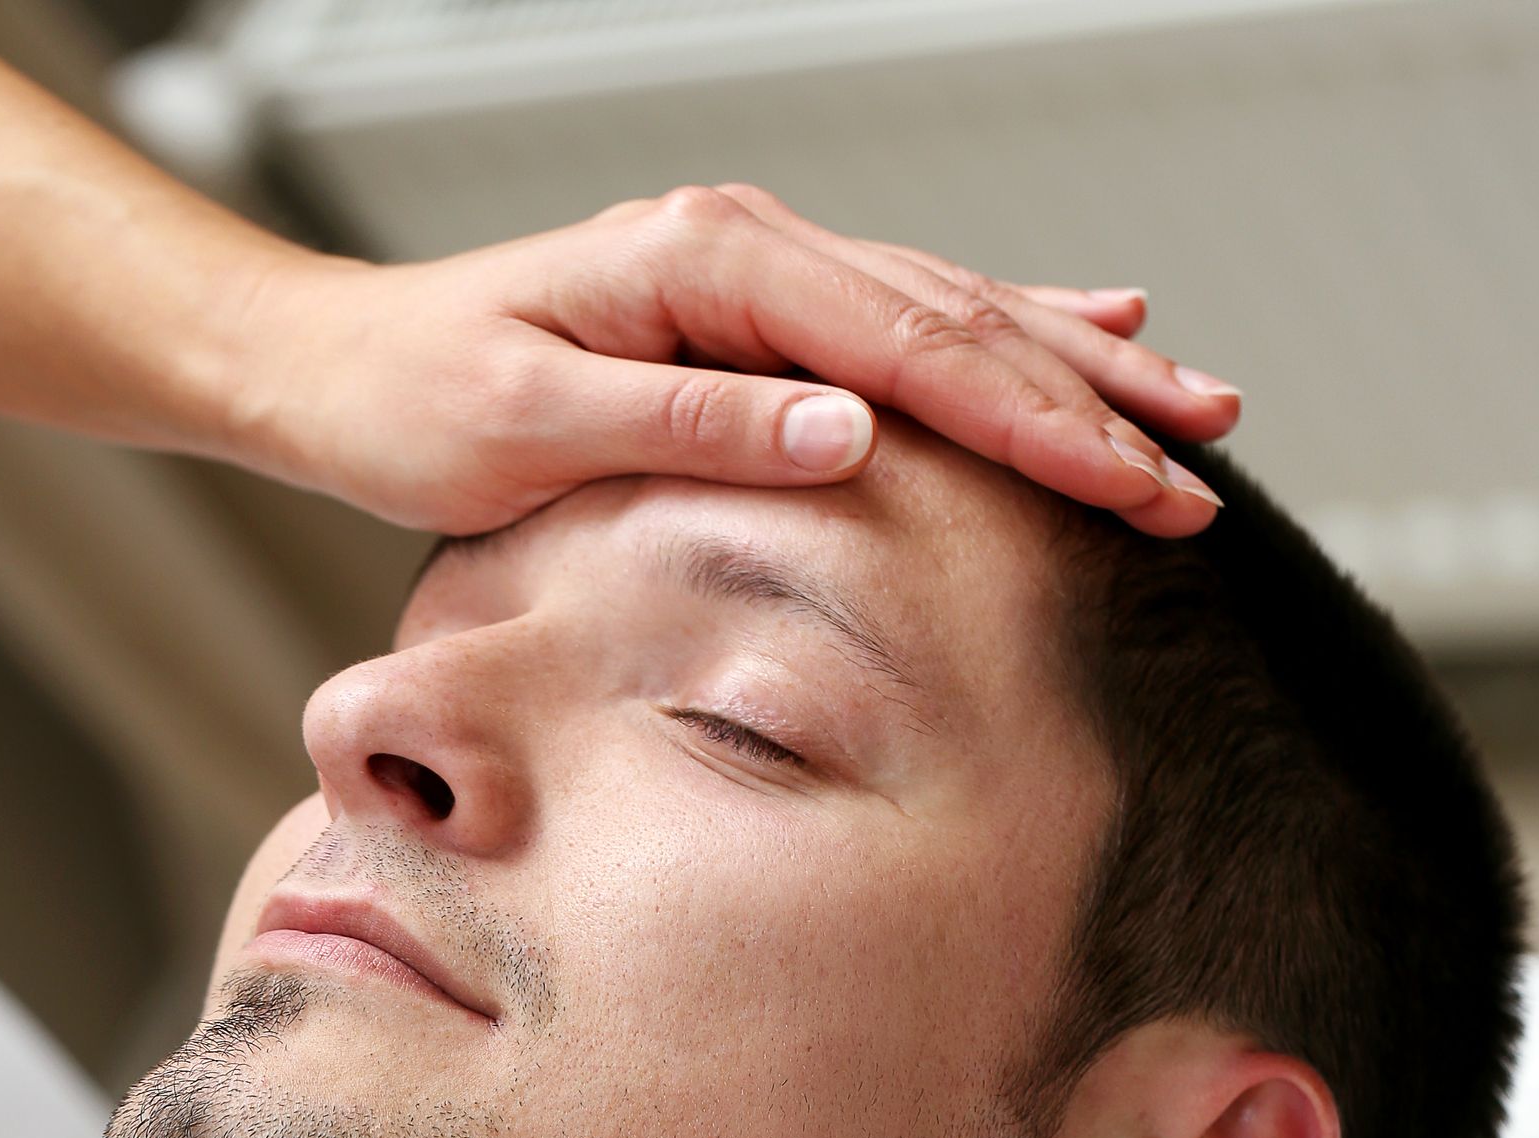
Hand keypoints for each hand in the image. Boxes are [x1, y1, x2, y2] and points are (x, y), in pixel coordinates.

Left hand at [239, 182, 1238, 538]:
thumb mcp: (528, 432)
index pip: (914, 350)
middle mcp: (750, 248)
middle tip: (1203, 478)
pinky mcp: (756, 310)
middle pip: (963, 322)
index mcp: (711, 266)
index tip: (1135, 488)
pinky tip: (1095, 326)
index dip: (1040, 426)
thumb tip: (848, 432)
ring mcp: (759, 272)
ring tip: (1196, 411)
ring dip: (1082, 368)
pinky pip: (913, 317)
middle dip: (1095, 407)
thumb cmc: (412, 408)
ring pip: (959, 313)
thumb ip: (692, 426)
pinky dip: (1012, 328)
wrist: (336, 370)